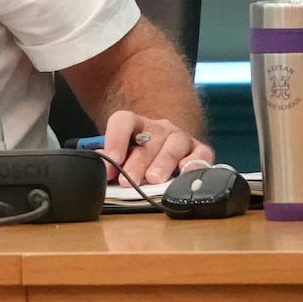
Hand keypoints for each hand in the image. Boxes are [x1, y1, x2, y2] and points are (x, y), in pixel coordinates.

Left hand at [98, 109, 214, 185]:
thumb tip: (101, 164)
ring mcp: (181, 137)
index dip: (115, 140)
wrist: (169, 151)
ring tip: (153, 179)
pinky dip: (194, 164)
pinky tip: (185, 174)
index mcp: (136, 124)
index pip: (123, 121)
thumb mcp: (123, 155)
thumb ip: (111, 159)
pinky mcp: (201, 150)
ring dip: (163, 163)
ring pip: (173, 145)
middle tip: (128, 180)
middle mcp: (159, 128)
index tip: (111, 161)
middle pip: (148, 140)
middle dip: (137, 162)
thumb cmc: (141, 157)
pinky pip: (201, 155)